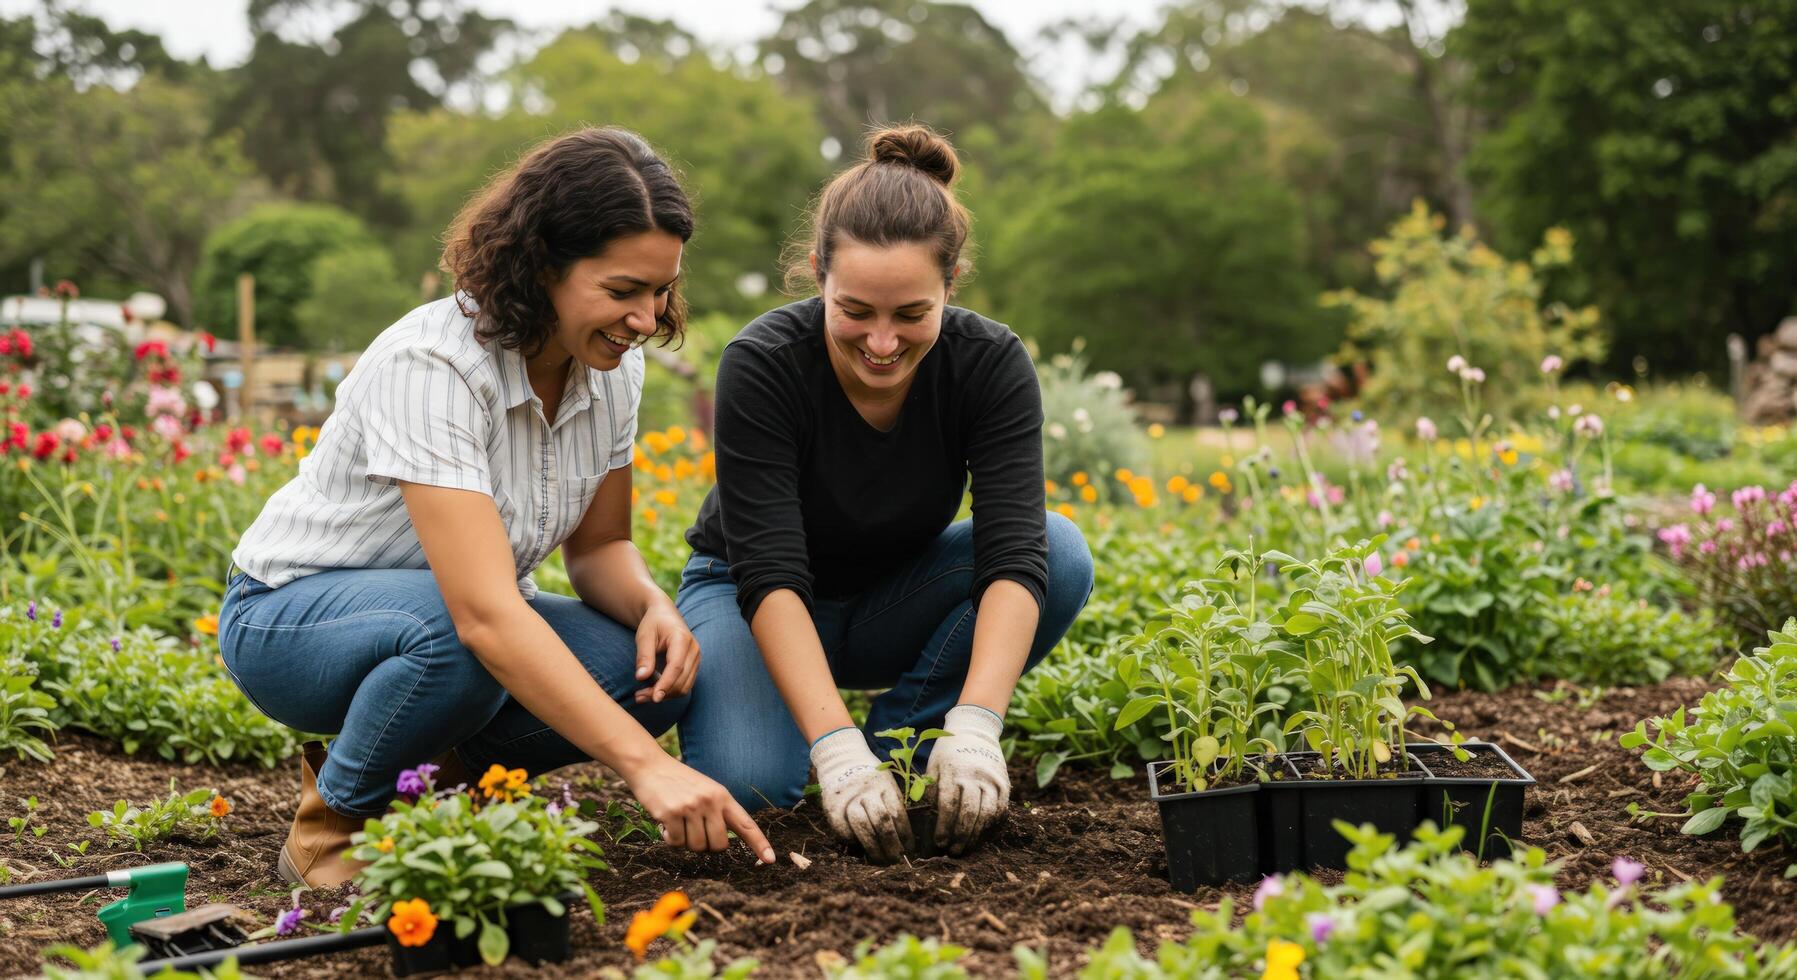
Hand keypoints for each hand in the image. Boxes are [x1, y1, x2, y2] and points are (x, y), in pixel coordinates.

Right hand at [623, 756, 774, 862]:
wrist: (650, 765)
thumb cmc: (679, 782)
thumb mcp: (706, 790)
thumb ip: (718, 811)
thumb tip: (721, 843)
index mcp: (723, 796)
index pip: (746, 824)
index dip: (759, 843)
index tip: (771, 860)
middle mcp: (710, 801)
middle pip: (719, 845)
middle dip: (707, 846)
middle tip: (694, 830)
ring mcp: (690, 807)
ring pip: (696, 847)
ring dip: (685, 841)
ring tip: (679, 821)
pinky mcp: (671, 814)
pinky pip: (676, 843)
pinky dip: (670, 837)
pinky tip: (666, 821)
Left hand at [633, 603, 698, 703]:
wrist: (665, 615)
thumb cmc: (653, 623)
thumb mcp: (644, 636)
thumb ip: (644, 656)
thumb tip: (641, 677)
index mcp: (682, 639)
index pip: (676, 667)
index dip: (665, 684)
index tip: (654, 698)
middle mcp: (694, 650)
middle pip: (681, 680)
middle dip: (661, 693)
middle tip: (638, 697)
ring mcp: (696, 659)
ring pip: (684, 687)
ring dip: (665, 695)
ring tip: (642, 696)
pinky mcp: (693, 666)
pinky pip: (684, 685)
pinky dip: (670, 691)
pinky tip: (653, 690)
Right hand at [810, 727, 910, 861]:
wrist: (841, 760)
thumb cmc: (871, 778)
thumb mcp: (887, 783)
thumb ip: (894, 804)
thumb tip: (907, 838)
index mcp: (884, 785)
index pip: (897, 813)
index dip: (905, 835)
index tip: (910, 849)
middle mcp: (866, 791)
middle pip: (881, 821)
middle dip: (891, 845)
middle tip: (898, 860)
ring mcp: (848, 798)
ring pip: (862, 827)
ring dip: (873, 847)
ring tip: (881, 859)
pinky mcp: (832, 807)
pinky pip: (843, 830)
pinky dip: (853, 841)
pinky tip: (861, 847)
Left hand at [927, 705, 1008, 853]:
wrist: (975, 731)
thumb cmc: (947, 752)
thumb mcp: (933, 766)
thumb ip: (929, 791)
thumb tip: (924, 821)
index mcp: (953, 771)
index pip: (948, 805)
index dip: (943, 827)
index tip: (938, 843)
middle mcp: (975, 775)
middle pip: (969, 813)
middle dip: (960, 836)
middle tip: (952, 851)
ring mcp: (992, 779)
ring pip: (987, 814)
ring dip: (976, 835)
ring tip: (965, 846)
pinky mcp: (1004, 783)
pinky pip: (1000, 809)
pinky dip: (990, 824)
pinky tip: (980, 833)